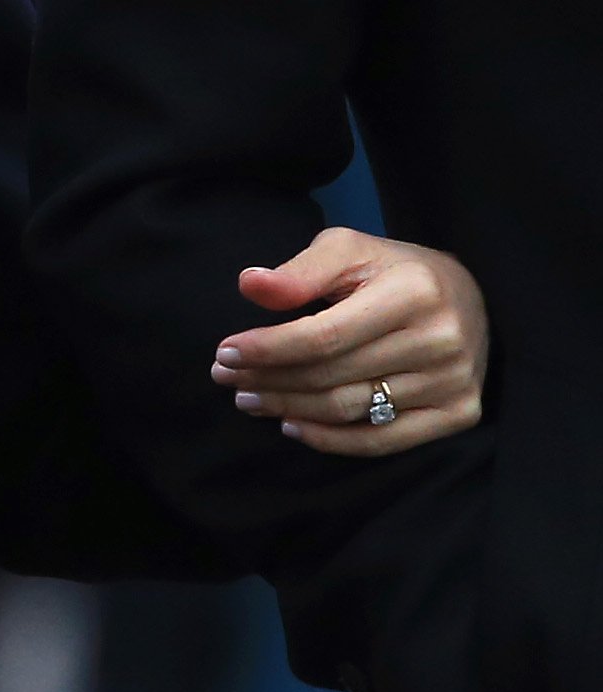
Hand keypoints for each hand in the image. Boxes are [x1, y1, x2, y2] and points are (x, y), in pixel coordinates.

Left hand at [212, 227, 487, 456]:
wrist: (467, 296)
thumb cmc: (392, 271)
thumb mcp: (347, 251)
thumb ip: (300, 271)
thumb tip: (250, 285)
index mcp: (413, 293)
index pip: (323, 336)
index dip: (268, 349)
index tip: (225, 351)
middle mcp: (441, 341)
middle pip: (330, 375)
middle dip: (267, 379)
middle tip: (225, 376)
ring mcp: (454, 382)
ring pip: (349, 410)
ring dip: (288, 408)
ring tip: (249, 399)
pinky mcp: (460, 413)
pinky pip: (383, 441)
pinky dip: (331, 440)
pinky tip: (292, 425)